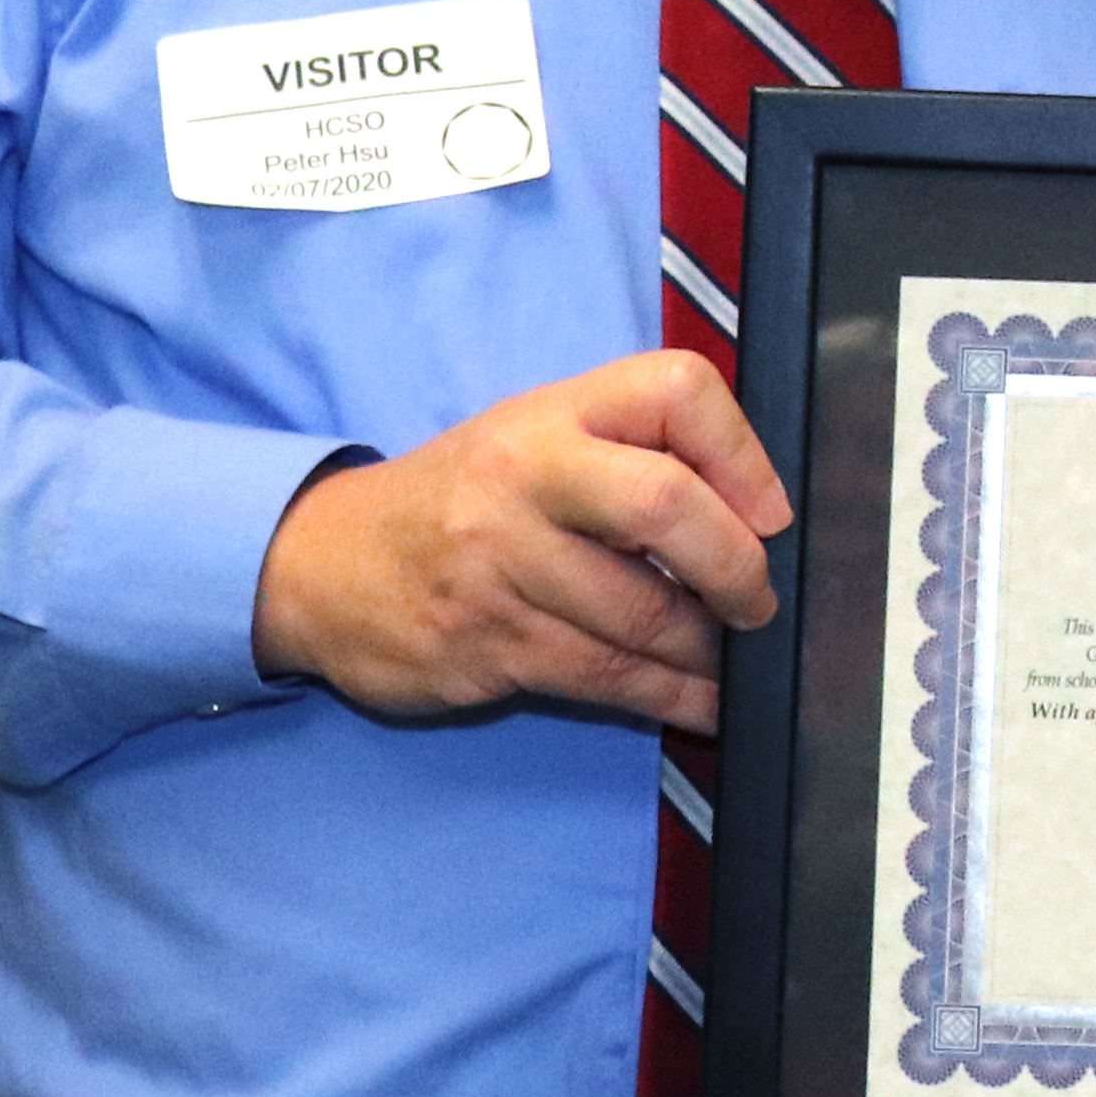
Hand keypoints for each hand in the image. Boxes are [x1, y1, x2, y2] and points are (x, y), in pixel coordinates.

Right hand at [248, 349, 789, 729]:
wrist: (323, 565)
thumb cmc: (463, 499)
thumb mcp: (537, 439)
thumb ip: (633, 453)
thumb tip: (758, 516)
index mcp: (555, 413)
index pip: (677, 392)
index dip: (744, 454)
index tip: (772, 515)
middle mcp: (526, 476)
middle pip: (665, 505)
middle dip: (737, 567)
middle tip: (760, 603)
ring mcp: (500, 563)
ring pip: (641, 612)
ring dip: (709, 651)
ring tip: (736, 663)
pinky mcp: (487, 643)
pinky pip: (602, 676)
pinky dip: (669, 697)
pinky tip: (700, 704)